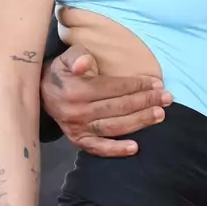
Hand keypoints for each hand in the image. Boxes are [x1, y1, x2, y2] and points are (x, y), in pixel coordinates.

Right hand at [41, 46, 171, 157]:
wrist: (40, 92)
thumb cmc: (62, 72)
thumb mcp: (67, 57)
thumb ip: (78, 56)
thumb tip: (84, 64)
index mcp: (76, 90)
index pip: (114, 88)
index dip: (136, 85)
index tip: (156, 83)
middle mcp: (77, 112)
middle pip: (118, 107)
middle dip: (145, 102)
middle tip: (166, 98)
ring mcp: (78, 128)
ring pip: (114, 126)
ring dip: (139, 122)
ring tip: (159, 115)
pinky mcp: (78, 140)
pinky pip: (98, 148)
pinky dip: (116, 150)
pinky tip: (135, 148)